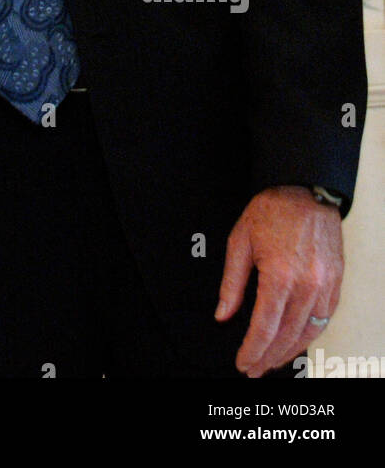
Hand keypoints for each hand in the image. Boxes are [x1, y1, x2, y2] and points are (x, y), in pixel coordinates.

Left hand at [216, 185, 343, 376]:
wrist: (306, 190)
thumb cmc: (273, 210)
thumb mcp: (240, 240)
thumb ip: (232, 282)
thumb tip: (223, 313)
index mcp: (279, 275)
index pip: (265, 327)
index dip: (253, 350)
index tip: (243, 362)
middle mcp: (306, 285)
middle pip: (287, 336)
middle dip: (269, 357)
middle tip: (254, 368)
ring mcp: (325, 286)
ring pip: (309, 332)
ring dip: (290, 351)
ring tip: (272, 360)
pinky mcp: (336, 283)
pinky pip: (324, 319)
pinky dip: (309, 334)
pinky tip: (296, 340)